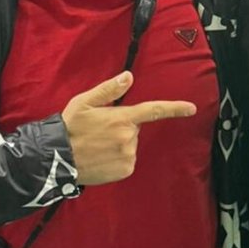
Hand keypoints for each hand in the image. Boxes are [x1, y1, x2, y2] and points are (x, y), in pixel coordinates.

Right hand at [61, 71, 196, 184]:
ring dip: (119, 143)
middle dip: (122, 127)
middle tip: (99, 130)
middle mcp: (128, 138)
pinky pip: (127, 160)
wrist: (57, 159)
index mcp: (121, 118)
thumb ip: (109, 90)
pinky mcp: (124, 170)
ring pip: (130, 145)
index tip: (191, 108)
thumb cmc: (69, 128)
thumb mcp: (84, 102)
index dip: (174, 109)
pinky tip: (101, 156)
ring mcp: (127, 156)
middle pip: (135, 129)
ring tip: (97, 145)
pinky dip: (118, 158)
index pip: (153, 110)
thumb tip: (129, 76)